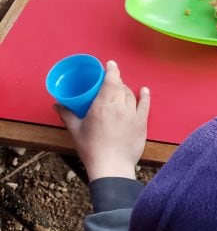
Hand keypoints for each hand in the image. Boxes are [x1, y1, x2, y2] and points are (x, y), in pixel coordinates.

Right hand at [55, 60, 149, 180]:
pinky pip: (145, 105)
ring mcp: (132, 114)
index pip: (110, 81)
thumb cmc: (91, 149)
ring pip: (131, 95)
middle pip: (120, 87)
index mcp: (102, 106)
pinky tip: (144, 90)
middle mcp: (119, 106)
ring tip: (121, 88)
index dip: (112, 70)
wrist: (112, 166)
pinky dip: (145, 96)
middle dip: (116, 81)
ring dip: (126, 89)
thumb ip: (67, 115)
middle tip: (111, 81)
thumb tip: (57, 104)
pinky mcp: (142, 123)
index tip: (110, 64)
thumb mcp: (76, 130)